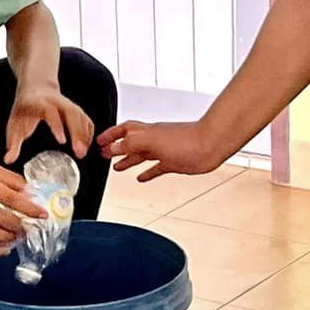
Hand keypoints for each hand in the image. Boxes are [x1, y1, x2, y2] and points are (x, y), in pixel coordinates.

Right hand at [0, 163, 44, 255]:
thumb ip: (10, 178)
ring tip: (18, 235)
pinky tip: (5, 248)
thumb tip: (31, 192)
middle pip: (8, 221)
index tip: (43, 215)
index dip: (31, 209)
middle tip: (30, 228)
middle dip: (24, 227)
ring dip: (13, 238)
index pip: (14, 200)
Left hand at [5, 82, 95, 161]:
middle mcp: (56, 101)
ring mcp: (68, 103)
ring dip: (84, 134)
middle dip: (77, 132)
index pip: (50, 112)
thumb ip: (12, 143)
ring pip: (80, 115)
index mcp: (39, 103)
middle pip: (71, 113)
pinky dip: (88, 132)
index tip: (62, 141)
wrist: (36, 87)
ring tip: (83, 152)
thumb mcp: (14, 124)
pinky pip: (86, 119)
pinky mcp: (75, 108)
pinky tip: (87, 145)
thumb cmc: (24, 109)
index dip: (57, 125)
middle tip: (79, 151)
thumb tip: (8, 160)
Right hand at [99, 119, 232, 181]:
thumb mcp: (152, 141)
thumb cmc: (186, 140)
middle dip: (116, 149)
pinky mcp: (174, 163)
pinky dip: (147, 173)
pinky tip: (141, 178)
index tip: (98, 142)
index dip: (110, 136)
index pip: (123, 131)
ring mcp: (163, 151)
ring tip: (116, 168)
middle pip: (129, 143)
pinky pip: (156, 168)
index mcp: (146, 132)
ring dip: (128, 161)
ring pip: (141, 156)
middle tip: (104, 155)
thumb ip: (131, 144)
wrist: (211, 145)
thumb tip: (113, 148)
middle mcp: (153, 140)